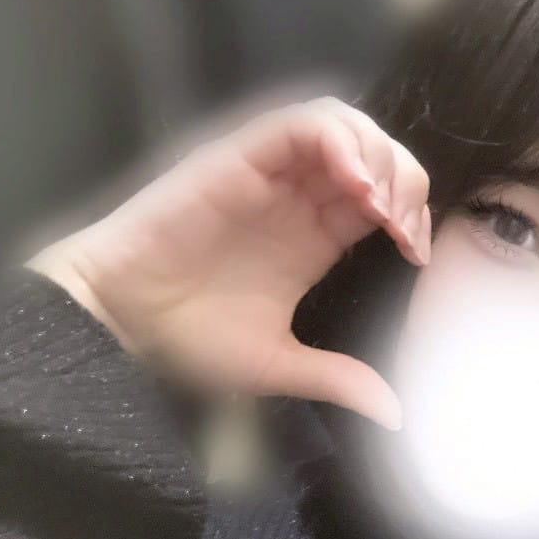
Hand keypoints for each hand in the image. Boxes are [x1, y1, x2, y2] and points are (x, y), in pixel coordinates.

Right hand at [25, 96, 432, 429]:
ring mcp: (269, 174)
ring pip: (345, 127)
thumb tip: (394, 414)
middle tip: (404, 229)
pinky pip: (301, 123)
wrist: (122, 325)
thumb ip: (338, 380)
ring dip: (378, 157)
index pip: (383, 200)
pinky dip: (339, 142)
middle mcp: (297, 199)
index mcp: (313, 238)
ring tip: (382, 207)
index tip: (416, 256)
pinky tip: (354, 186)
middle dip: (406, 182)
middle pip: (375, 155)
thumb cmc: (188, 341)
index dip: (412, 216)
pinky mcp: (239, 157)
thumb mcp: (279, 366)